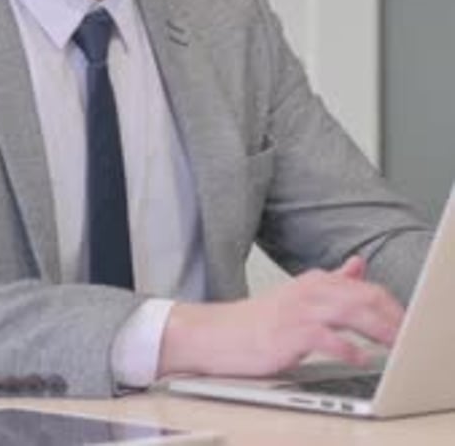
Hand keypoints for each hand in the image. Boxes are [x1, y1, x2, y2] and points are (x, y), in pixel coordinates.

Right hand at [158, 256, 403, 377]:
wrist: (217, 333)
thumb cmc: (258, 321)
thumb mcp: (300, 295)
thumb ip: (332, 281)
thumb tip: (359, 264)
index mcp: (316, 281)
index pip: (366, 288)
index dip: (391, 306)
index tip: (404, 322)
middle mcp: (310, 290)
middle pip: (363, 297)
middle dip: (390, 316)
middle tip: (404, 335)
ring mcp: (299, 310)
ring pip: (350, 312)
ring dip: (377, 330)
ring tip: (393, 345)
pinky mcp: (287, 333)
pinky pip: (324, 337)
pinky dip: (345, 347)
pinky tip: (357, 357)